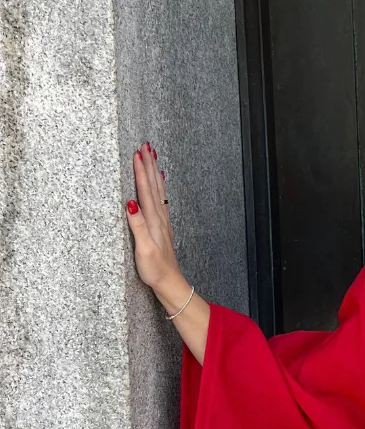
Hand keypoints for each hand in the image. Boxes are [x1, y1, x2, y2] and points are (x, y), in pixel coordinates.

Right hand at [125, 140, 181, 292]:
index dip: (141, 172)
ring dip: (154, 172)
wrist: (169, 282)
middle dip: (149, 165)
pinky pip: (161, 200)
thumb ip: (137, 226)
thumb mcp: (143, 249)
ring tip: (152, 157)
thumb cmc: (154, 269)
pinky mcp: (162, 227)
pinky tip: (160, 183)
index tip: (137, 153)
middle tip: (146, 145)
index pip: (146, 191)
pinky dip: (159, 187)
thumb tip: (130, 203)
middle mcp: (160, 218)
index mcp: (154, 221)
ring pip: (159, 191)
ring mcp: (162, 221)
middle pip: (154, 186)